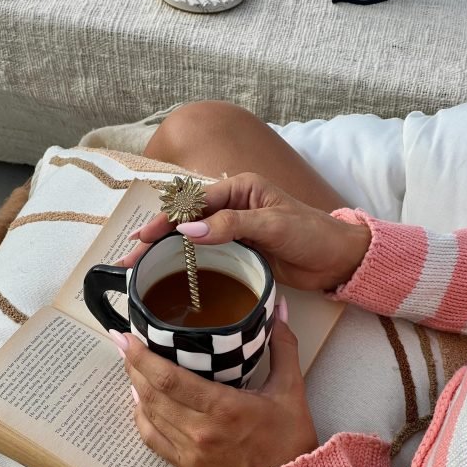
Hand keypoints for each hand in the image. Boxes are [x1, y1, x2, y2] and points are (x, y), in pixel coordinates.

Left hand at [113, 308, 318, 466]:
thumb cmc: (289, 438)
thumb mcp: (290, 388)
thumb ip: (282, 345)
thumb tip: (279, 309)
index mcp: (223, 407)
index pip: (169, 378)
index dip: (142, 357)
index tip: (127, 337)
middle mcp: (200, 429)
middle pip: (152, 393)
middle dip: (132, 366)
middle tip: (123, 343)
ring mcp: (190, 450)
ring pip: (149, 414)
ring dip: (135, 388)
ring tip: (130, 366)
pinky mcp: (187, 465)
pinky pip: (152, 439)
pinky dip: (141, 418)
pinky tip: (138, 401)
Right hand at [120, 173, 369, 291]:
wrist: (338, 259)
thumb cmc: (312, 234)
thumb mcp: (272, 225)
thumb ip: (231, 225)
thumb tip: (188, 228)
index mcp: (240, 188)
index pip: (193, 202)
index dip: (165, 220)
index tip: (142, 239)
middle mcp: (233, 206)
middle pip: (186, 220)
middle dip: (156, 239)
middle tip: (128, 260)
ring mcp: (235, 231)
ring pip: (192, 240)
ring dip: (166, 254)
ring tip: (139, 271)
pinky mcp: (240, 252)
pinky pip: (207, 256)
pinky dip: (187, 265)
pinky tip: (170, 278)